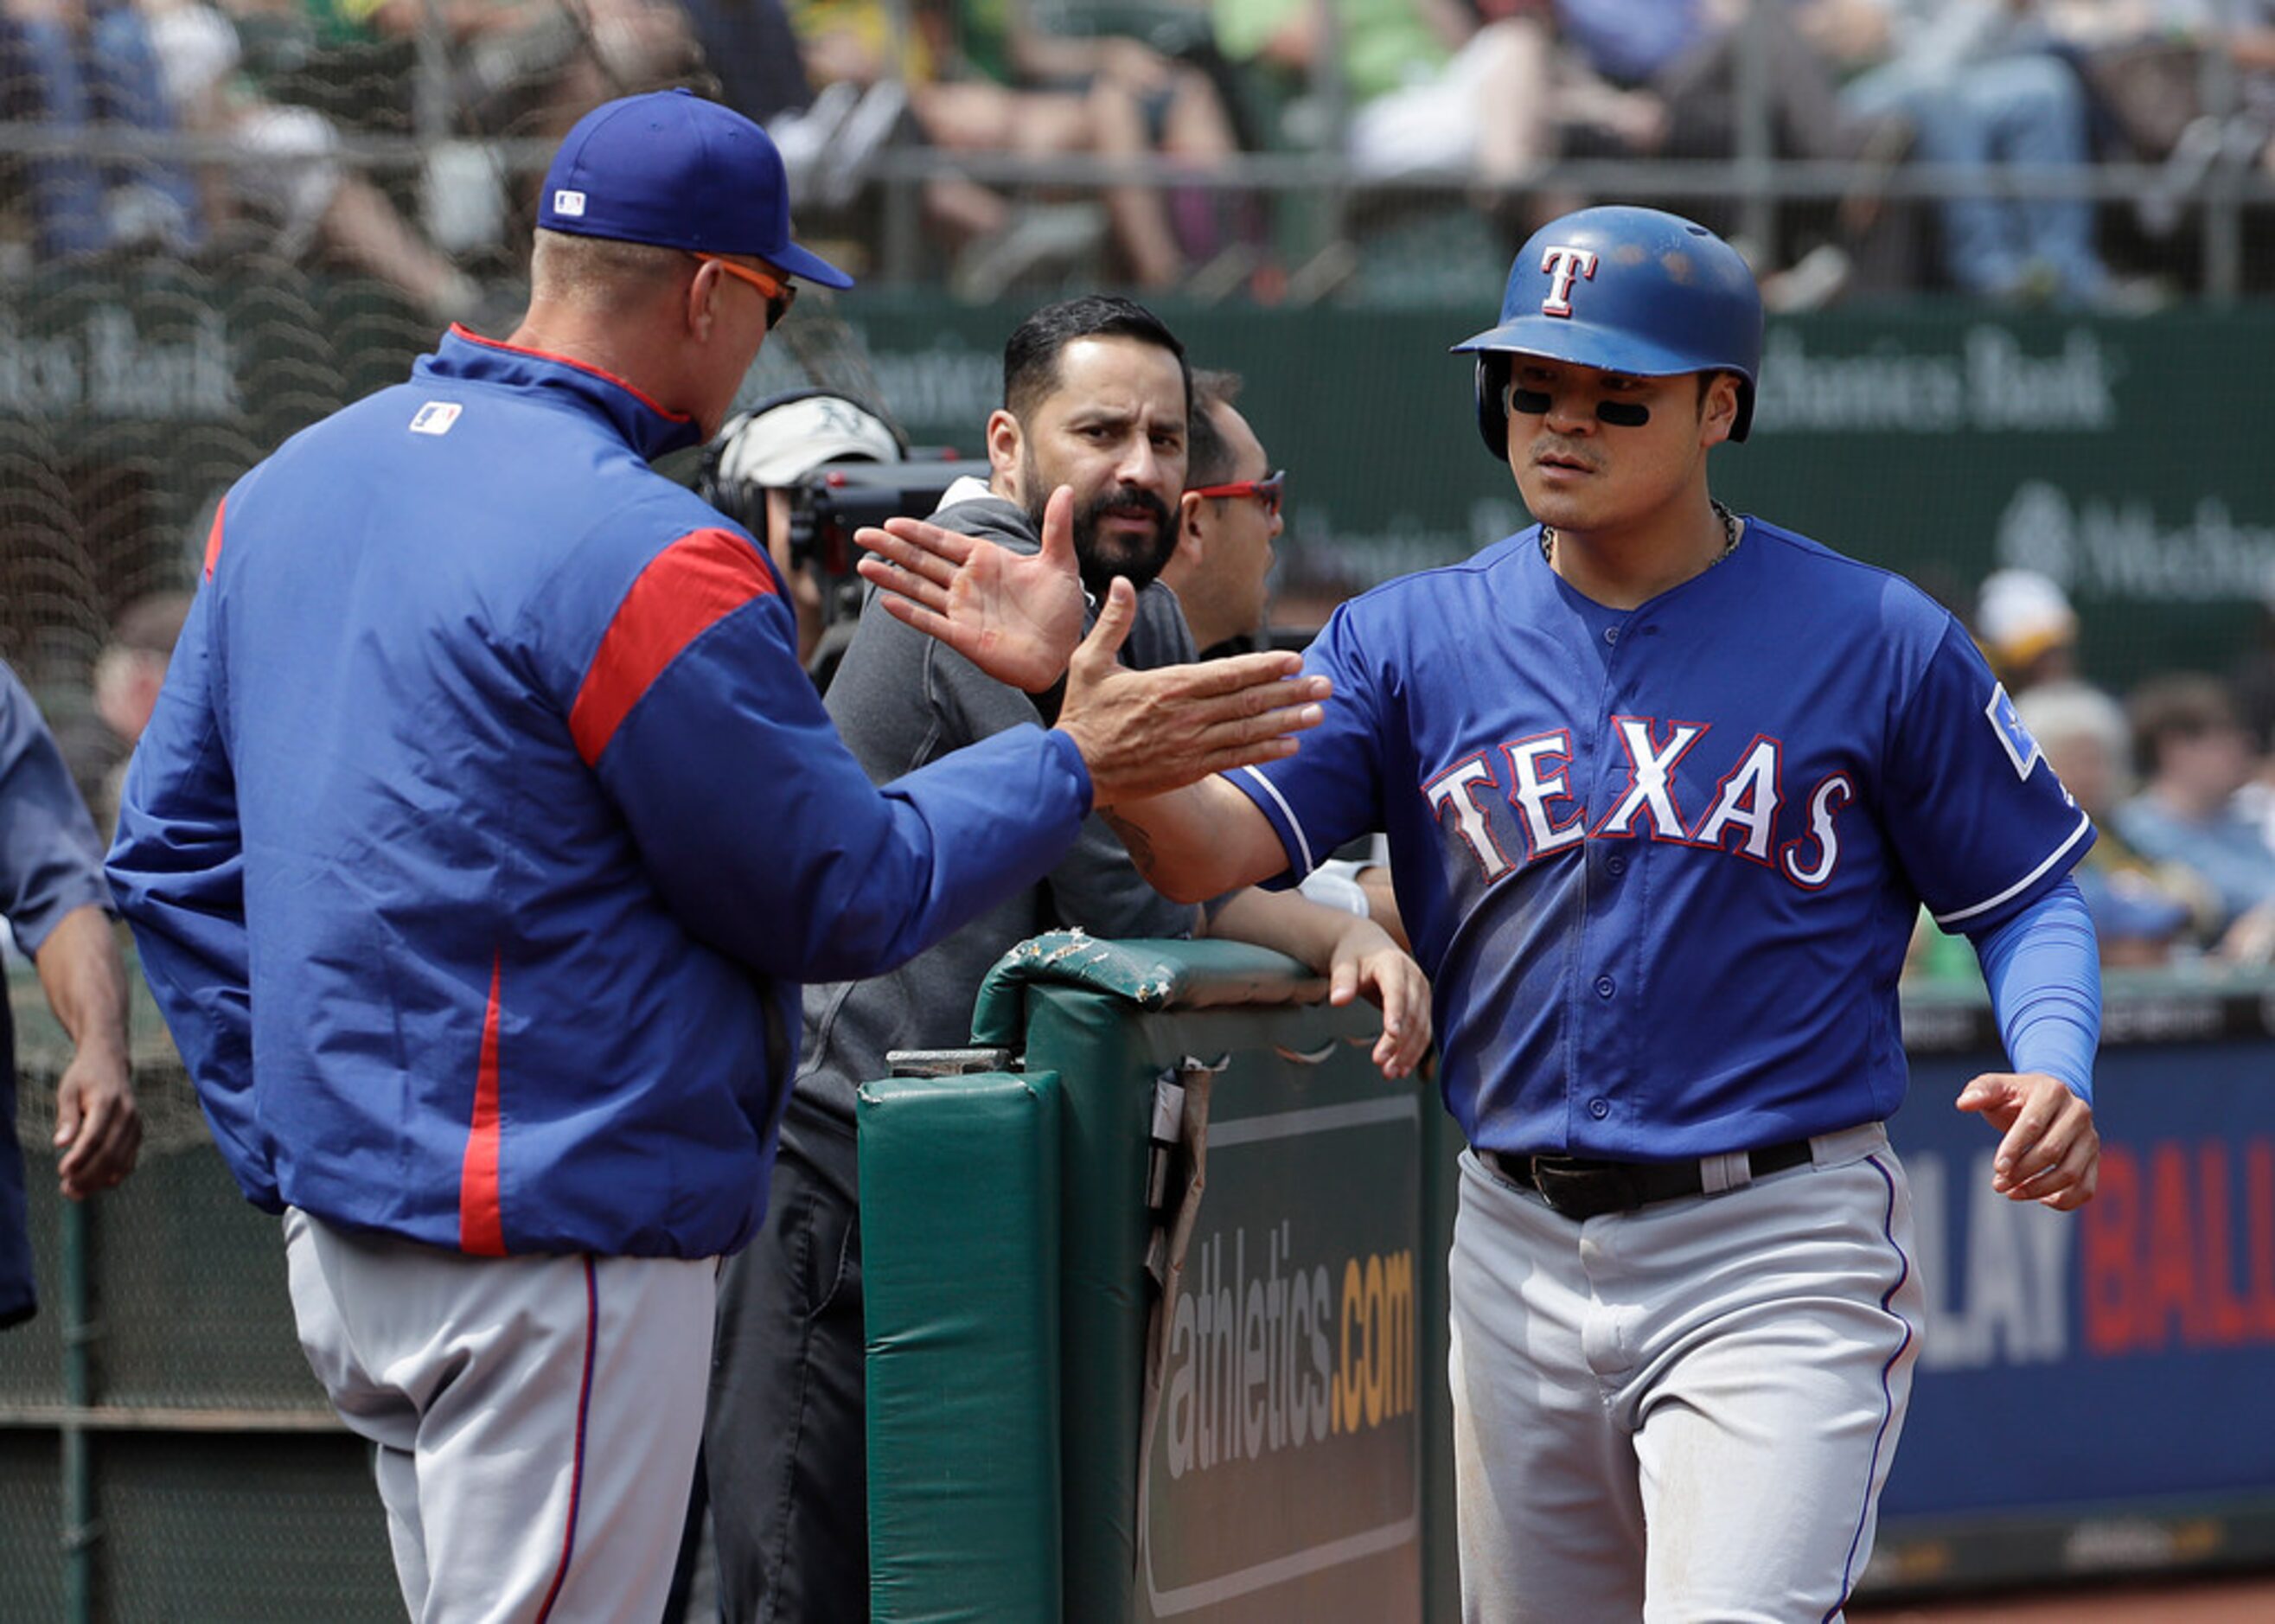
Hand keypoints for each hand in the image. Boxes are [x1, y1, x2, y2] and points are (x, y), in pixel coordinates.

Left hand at [54, 1047, 140, 1199]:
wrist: (111, 1064)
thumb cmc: (84, 1078)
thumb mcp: (67, 1091)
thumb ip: (66, 1118)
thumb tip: (60, 1145)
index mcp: (108, 1102)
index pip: (94, 1137)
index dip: (79, 1158)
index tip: (62, 1173)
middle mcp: (127, 1115)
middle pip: (110, 1154)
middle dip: (88, 1176)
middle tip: (67, 1190)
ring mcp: (136, 1126)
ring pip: (121, 1161)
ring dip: (99, 1181)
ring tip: (76, 1192)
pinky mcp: (138, 1134)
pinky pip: (129, 1161)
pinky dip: (113, 1176)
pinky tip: (94, 1184)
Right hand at [855, 486, 1087, 692]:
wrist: (1065, 653)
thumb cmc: (1062, 610)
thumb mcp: (1061, 563)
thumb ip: (1056, 527)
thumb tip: (1067, 489)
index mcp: (987, 561)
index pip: (944, 541)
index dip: (918, 532)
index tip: (891, 522)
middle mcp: (969, 583)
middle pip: (922, 561)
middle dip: (892, 548)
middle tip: (863, 534)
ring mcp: (963, 610)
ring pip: (920, 588)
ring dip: (892, 578)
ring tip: (863, 565)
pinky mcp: (964, 637)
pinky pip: (931, 621)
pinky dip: (910, 612)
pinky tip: (888, 602)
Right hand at [1055, 576, 1329, 806]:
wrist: (1075, 770)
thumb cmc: (1083, 713)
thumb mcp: (1089, 661)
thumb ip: (1112, 622)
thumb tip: (1119, 582)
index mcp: (1168, 686)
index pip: (1227, 674)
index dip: (1265, 667)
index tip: (1295, 659)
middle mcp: (1186, 716)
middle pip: (1248, 701)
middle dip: (1290, 692)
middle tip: (1324, 684)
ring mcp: (1191, 745)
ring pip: (1248, 731)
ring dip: (1286, 721)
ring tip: (1318, 713)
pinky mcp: (1190, 768)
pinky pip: (1235, 758)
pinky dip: (1265, 751)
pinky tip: (1291, 745)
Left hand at [1326, 917, 1431, 1079]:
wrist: (1368, 945)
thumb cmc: (1353, 954)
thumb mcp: (1343, 963)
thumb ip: (1342, 980)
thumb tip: (1338, 1000)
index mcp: (1393, 964)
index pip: (1397, 991)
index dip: (1396, 1012)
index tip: (1391, 1034)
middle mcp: (1414, 978)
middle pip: (1411, 1014)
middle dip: (1399, 1042)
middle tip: (1381, 1064)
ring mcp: (1422, 992)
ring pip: (1421, 1026)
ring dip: (1408, 1052)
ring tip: (1390, 1073)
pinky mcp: (1423, 1005)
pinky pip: (1423, 1031)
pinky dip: (1414, 1051)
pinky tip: (1402, 1068)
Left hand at [1955, 1071, 2096, 1210]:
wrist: (2048, 1100)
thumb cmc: (2015, 1096)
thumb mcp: (1996, 1087)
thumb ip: (1980, 1091)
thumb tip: (1963, 1104)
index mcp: (2052, 1091)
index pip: (2033, 1124)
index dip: (2013, 1148)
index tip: (1997, 1168)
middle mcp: (2078, 1113)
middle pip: (2051, 1151)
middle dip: (2021, 1172)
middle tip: (1998, 1184)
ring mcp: (2089, 1137)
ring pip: (2071, 1173)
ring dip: (2038, 1189)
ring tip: (2011, 1192)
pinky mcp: (2094, 1158)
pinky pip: (2086, 1188)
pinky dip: (2065, 1201)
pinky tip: (2040, 1199)